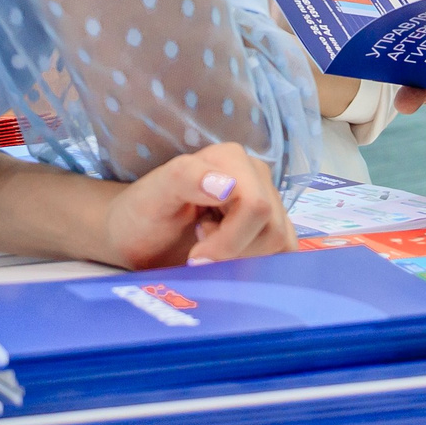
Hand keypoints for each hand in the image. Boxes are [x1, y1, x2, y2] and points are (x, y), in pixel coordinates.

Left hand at [100, 143, 296, 267]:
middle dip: (233, 252)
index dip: (229, 242)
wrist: (140, 235)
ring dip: (243, 258)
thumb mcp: (153, 194)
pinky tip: (230, 258)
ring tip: (211, 247)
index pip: (255, 207)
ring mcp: (268, 200)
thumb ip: (185, 179)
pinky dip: (259, 265)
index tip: (195, 257)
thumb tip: (228, 186)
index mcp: (231, 159)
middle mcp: (255, 175)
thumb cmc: (141, 214)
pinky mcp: (274, 226)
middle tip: (199, 252)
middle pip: (271, 228)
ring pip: (281, 242)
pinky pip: (285, 251)